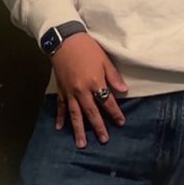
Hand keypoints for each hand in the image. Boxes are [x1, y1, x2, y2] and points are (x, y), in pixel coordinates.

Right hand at [50, 33, 128, 147]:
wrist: (64, 40)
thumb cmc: (87, 48)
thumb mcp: (104, 60)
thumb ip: (113, 77)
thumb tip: (124, 91)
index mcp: (95, 82)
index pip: (107, 102)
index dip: (115, 113)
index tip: (121, 122)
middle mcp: (82, 90)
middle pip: (91, 112)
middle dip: (98, 127)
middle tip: (104, 140)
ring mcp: (69, 91)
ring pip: (75, 114)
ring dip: (78, 129)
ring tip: (81, 143)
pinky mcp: (60, 89)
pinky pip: (60, 106)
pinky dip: (60, 117)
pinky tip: (59, 127)